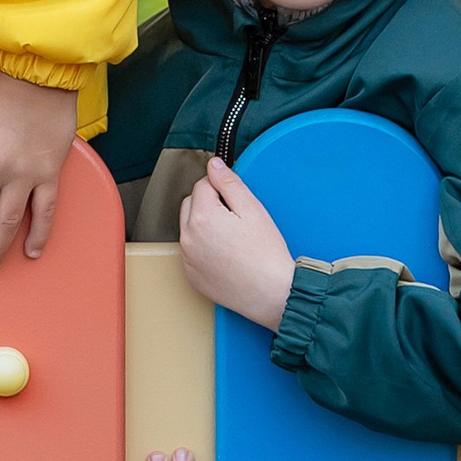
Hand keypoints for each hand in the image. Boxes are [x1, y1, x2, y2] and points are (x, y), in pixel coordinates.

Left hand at [177, 155, 294, 332]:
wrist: (272, 294)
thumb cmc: (266, 255)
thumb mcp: (252, 209)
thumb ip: (229, 182)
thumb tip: (214, 166)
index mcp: (201, 217)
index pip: (202, 184)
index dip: (222, 188)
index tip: (236, 200)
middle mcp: (188, 238)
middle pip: (191, 204)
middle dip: (209, 204)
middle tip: (236, 219)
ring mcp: (188, 259)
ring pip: (190, 228)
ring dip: (205, 225)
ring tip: (233, 239)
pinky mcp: (191, 276)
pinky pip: (192, 252)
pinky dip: (204, 249)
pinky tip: (226, 255)